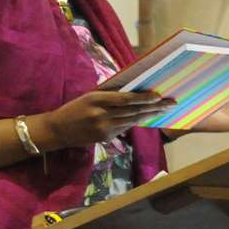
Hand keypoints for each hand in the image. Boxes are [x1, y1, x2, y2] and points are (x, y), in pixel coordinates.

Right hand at [36, 90, 174, 148]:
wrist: (57, 130)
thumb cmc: (74, 109)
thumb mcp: (89, 96)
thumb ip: (108, 95)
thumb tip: (132, 90)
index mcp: (96, 99)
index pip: (125, 99)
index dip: (143, 98)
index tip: (158, 95)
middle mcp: (101, 115)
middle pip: (133, 111)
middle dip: (154, 107)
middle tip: (171, 103)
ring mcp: (104, 128)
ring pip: (132, 121)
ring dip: (149, 115)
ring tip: (164, 110)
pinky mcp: (105, 138)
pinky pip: (124, 128)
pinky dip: (136, 122)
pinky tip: (146, 117)